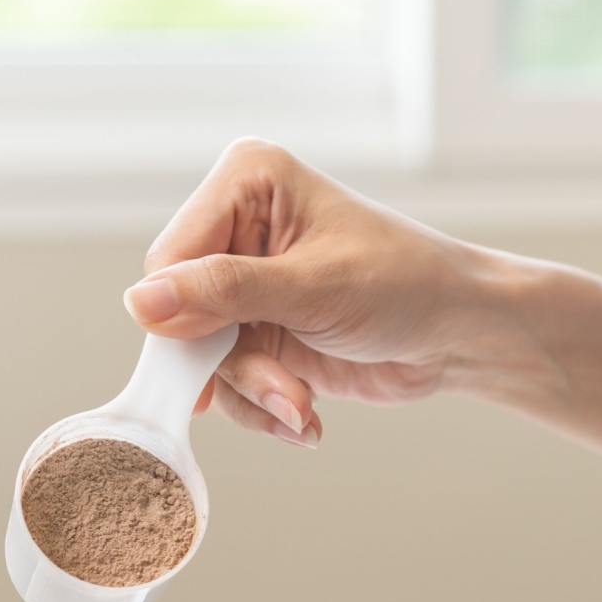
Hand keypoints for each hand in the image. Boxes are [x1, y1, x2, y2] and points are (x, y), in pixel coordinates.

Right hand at [123, 139, 521, 447]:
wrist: (459, 334)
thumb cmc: (406, 285)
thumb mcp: (313, 287)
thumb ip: (225, 293)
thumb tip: (142, 303)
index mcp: (247, 184)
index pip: (170, 259)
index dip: (180, 318)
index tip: (208, 359)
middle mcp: (239, 231)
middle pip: (181, 317)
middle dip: (231, 368)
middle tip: (282, 391)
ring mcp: (249, 289)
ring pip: (205, 361)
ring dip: (255, 396)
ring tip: (302, 409)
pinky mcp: (263, 335)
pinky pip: (233, 384)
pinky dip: (265, 408)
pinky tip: (305, 416)